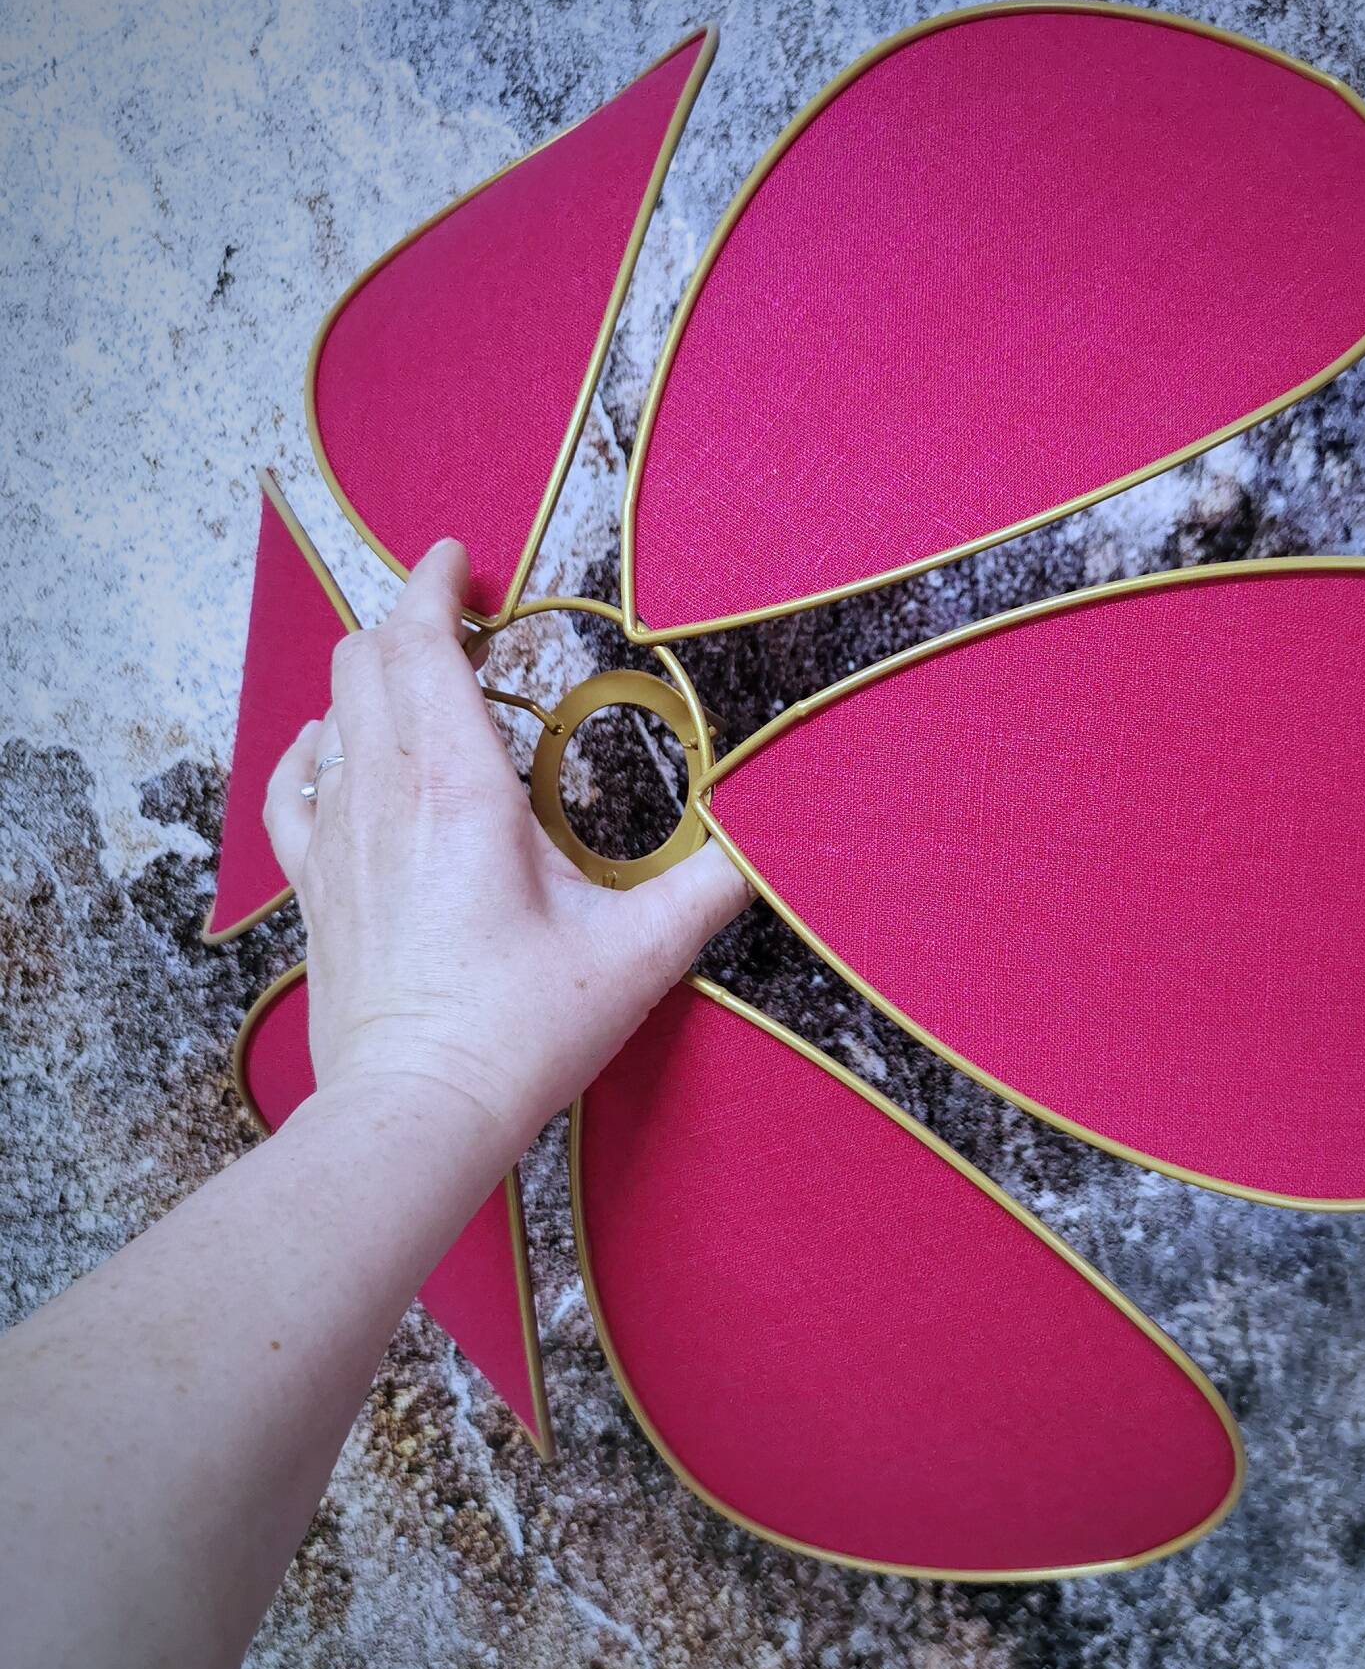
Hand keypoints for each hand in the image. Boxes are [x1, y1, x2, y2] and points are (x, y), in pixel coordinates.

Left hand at [262, 539, 748, 1160]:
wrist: (418, 1110)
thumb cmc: (521, 1029)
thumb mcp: (639, 953)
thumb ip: (709, 887)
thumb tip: (763, 847)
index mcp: (460, 790)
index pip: (420, 644)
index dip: (433, 582)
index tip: (460, 558)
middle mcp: (384, 795)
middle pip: (365, 659)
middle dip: (407, 615)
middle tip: (463, 615)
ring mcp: (336, 840)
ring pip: (330, 712)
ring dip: (370, 673)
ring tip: (422, 677)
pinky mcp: (315, 886)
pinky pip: (296, 785)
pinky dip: (318, 745)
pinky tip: (341, 749)